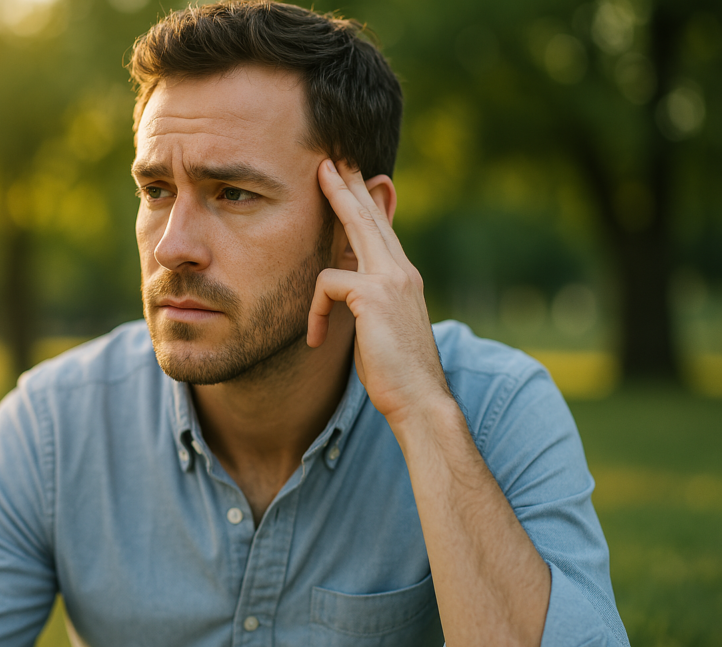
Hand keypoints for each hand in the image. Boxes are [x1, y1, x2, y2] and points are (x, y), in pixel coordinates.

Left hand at [307, 159, 450, 426]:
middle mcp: (402, 271)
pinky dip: (315, 312)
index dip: (365, 203)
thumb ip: (367, 302)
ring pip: (354, 227)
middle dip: (349, 183)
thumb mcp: (379, 328)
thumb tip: (347, 290)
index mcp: (403, 278)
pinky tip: (315, 337)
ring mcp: (391, 279)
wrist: (420, 400)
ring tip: (319, 178)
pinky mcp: (373, 295)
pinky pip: (328, 283)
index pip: (381, 230)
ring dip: (332, 206)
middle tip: (330, 159)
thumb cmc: (395, 372)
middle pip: (371, 215)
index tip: (352, 179)